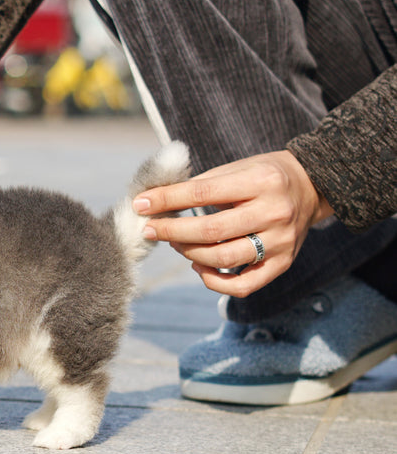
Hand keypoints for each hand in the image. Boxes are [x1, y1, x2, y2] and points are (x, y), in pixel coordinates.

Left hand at [133, 150, 333, 297]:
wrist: (313, 186)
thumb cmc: (263, 175)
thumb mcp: (237, 168)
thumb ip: (201, 184)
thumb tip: (156, 201)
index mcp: (260, 181)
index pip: (202, 193)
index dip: (167, 199)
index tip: (141, 204)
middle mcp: (274, 212)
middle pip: (212, 230)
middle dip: (173, 231)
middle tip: (151, 229)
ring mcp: (281, 242)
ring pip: (225, 258)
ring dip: (190, 253)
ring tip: (175, 244)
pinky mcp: (283, 263)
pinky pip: (244, 285)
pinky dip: (215, 281)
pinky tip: (199, 267)